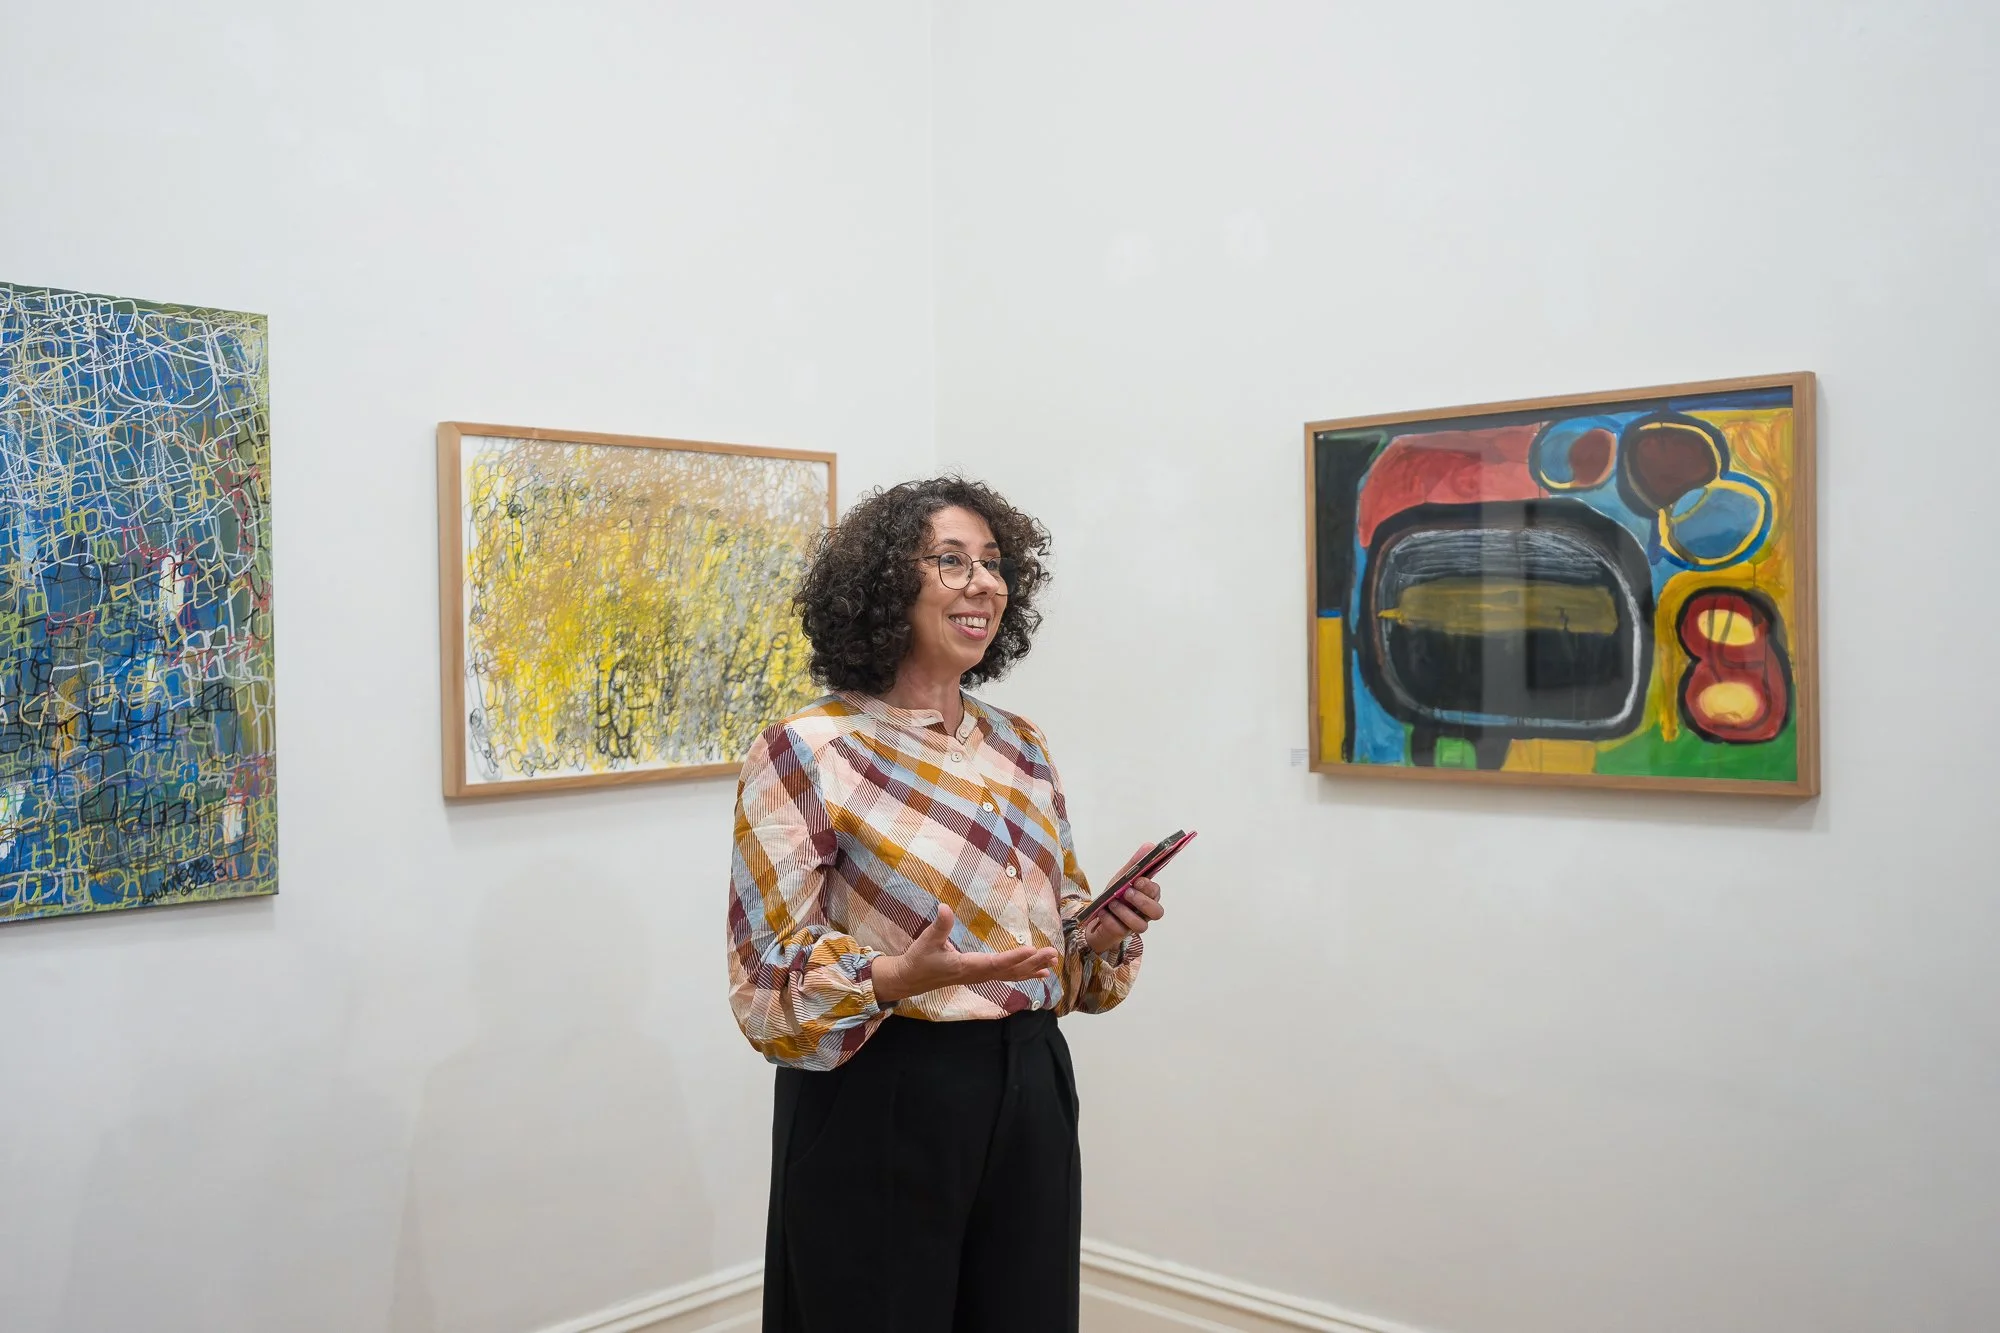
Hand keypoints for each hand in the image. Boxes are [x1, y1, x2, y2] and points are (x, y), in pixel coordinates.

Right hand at [870, 904, 1059, 1004]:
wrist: (910, 979)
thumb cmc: (919, 959)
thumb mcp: (927, 941)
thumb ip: (939, 926)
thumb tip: (944, 907)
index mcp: (966, 967)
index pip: (995, 964)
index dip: (1014, 957)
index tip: (1032, 949)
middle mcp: (977, 974)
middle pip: (1010, 971)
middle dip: (1032, 962)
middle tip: (1052, 955)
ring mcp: (980, 977)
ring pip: (1011, 975)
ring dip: (1032, 968)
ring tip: (1051, 963)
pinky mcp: (980, 976)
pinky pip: (1007, 976)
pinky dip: (1024, 973)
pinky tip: (1039, 973)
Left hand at [1082, 842, 1166, 954]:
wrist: (1098, 914)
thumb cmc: (1115, 895)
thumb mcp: (1123, 877)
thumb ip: (1136, 864)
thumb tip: (1150, 845)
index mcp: (1148, 897)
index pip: (1156, 893)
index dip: (1149, 887)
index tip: (1138, 880)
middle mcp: (1145, 913)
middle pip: (1157, 912)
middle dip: (1142, 901)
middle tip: (1127, 892)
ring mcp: (1134, 925)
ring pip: (1141, 926)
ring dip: (1126, 912)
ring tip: (1112, 902)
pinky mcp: (1122, 934)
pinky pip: (1120, 930)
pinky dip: (1110, 920)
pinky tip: (1103, 911)